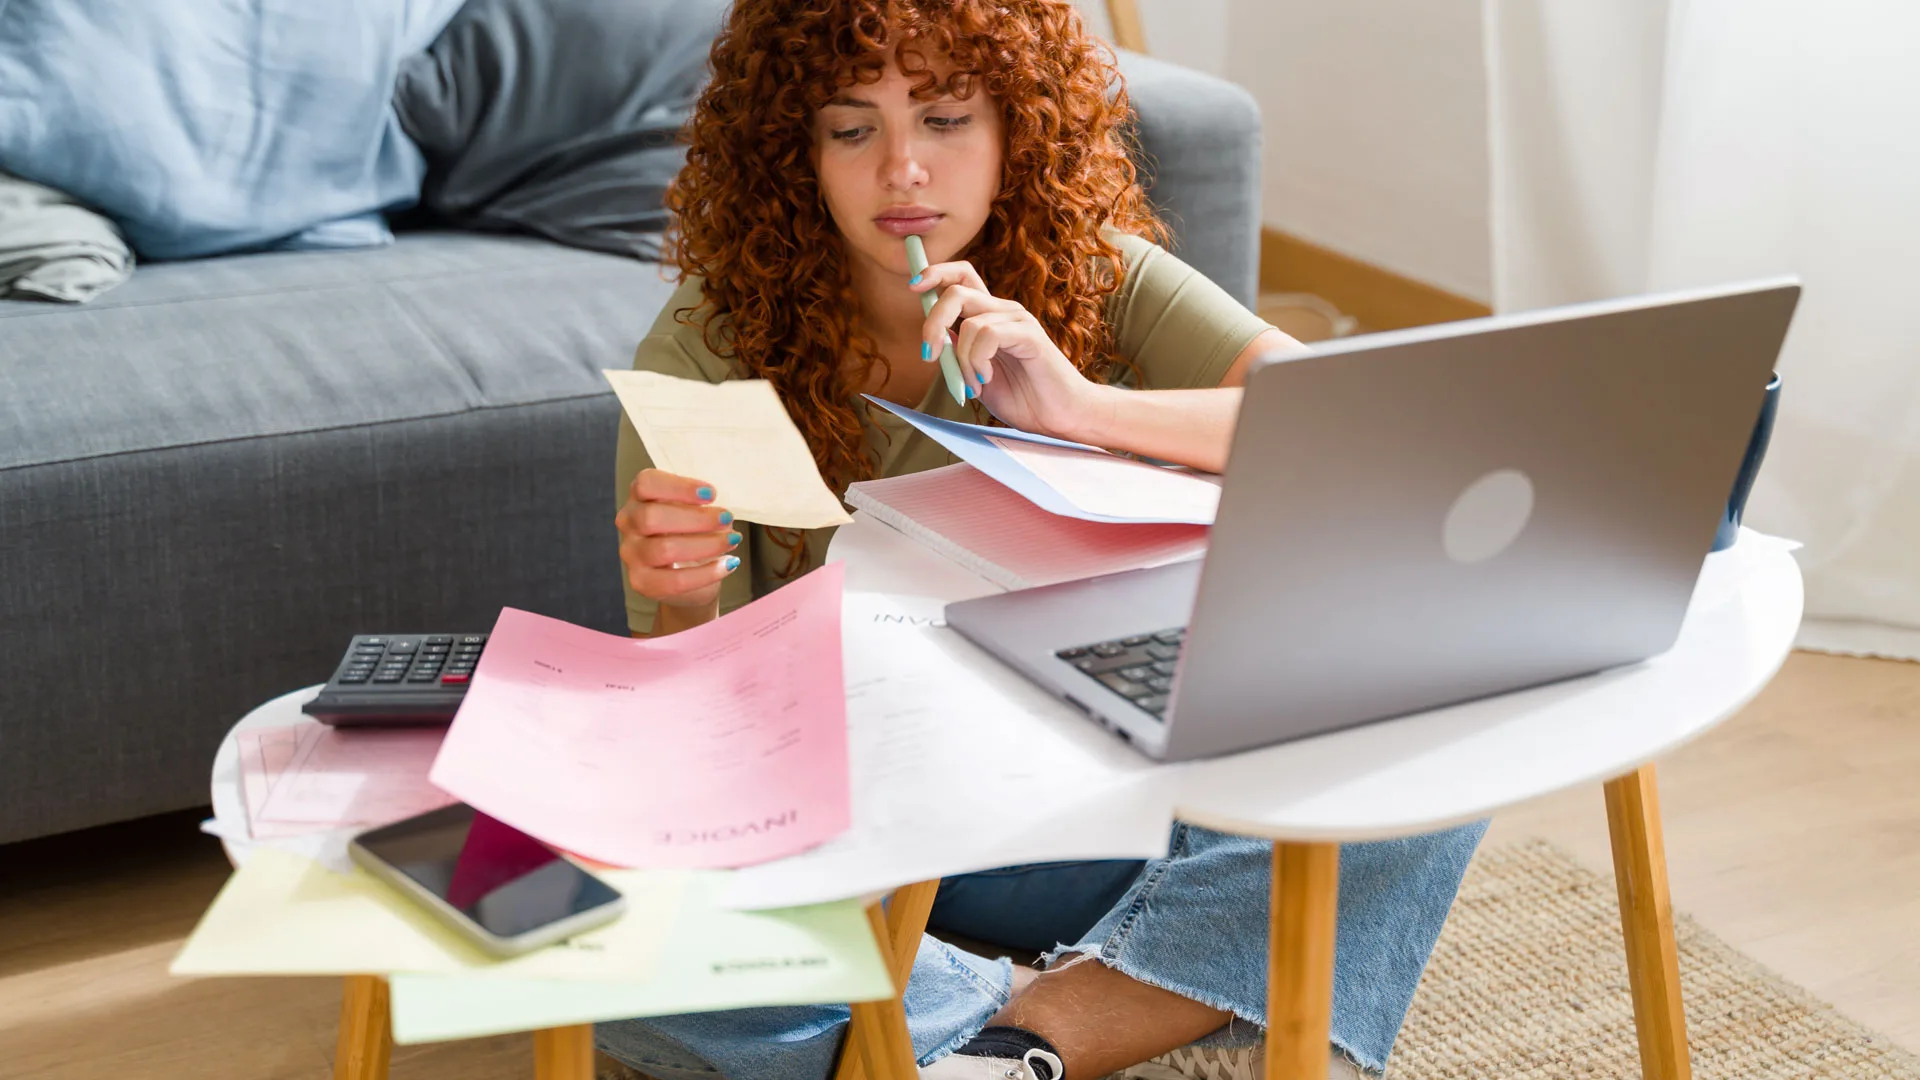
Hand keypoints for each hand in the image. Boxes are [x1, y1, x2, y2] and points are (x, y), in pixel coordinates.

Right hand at [615, 469, 741, 608]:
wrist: (689, 574)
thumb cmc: (693, 532)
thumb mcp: (695, 510)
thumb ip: (702, 504)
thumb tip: (722, 513)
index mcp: (640, 496)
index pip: (646, 484)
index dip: (679, 487)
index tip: (711, 494)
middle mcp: (629, 523)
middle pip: (652, 517)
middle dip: (696, 518)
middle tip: (726, 518)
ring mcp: (631, 554)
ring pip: (664, 549)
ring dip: (705, 544)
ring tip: (732, 541)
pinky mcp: (641, 582)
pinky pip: (675, 581)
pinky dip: (707, 573)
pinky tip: (727, 564)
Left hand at [910, 260, 1103, 438]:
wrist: (1059, 418)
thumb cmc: (1023, 399)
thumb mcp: (977, 376)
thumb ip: (958, 354)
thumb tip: (938, 335)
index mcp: (990, 317)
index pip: (962, 276)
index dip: (936, 273)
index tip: (913, 286)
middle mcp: (1004, 311)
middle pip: (957, 290)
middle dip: (932, 321)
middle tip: (930, 354)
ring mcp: (1018, 321)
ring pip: (969, 322)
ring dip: (962, 359)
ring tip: (974, 384)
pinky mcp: (1030, 336)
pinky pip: (988, 335)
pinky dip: (978, 361)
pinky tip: (987, 380)